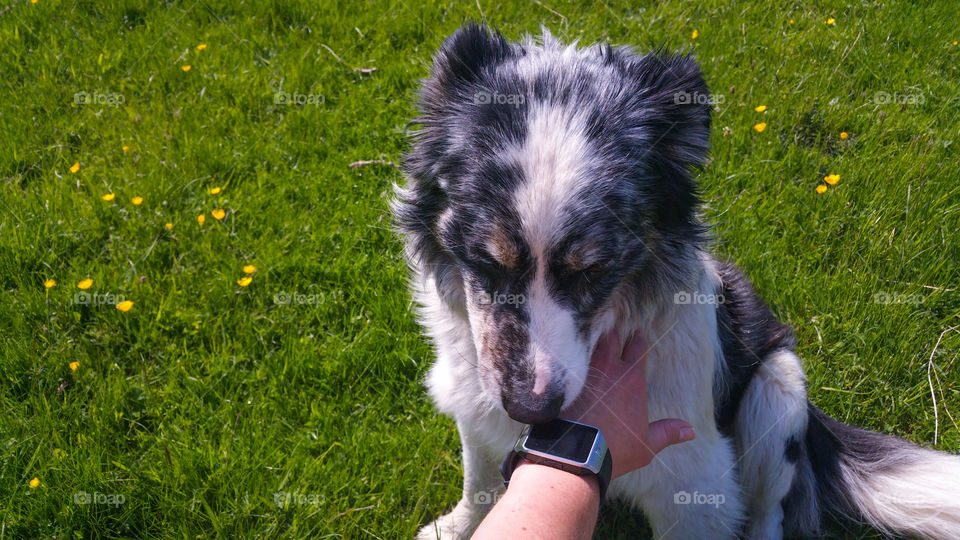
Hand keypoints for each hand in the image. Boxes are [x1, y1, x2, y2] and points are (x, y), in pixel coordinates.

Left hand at [563, 329, 695, 477]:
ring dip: (590, 340)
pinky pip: (564, 357)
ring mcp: (583, 371)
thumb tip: (691, 431)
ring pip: (588, 342)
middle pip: (612, 336)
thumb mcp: (646, 444)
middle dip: (612, 333)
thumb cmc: (613, 450)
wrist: (575, 455)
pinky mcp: (561, 379)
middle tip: (611, 335)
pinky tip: (562, 356)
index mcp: (632, 379)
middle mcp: (609, 369)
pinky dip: (565, 354)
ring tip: (587, 340)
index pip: (638, 345)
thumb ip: (668, 432)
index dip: (637, 339)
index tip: (635, 338)